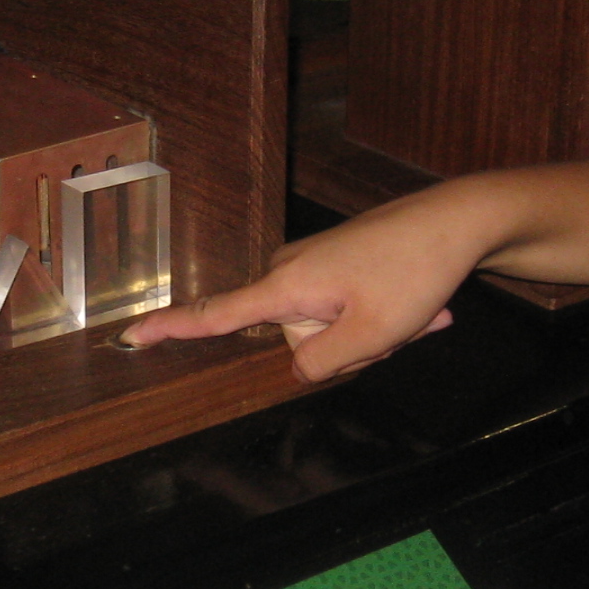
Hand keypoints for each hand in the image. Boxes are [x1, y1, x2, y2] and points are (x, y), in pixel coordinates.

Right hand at [123, 184, 496, 381]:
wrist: (460, 220)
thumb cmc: (415, 273)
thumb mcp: (372, 335)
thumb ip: (323, 363)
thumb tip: (296, 368)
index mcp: (286, 286)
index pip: (214, 315)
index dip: (170, 330)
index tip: (128, 337)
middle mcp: (290, 271)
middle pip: (298, 342)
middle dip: (348, 347)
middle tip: (395, 325)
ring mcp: (314, 265)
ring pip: (331, 330)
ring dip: (375, 333)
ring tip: (413, 311)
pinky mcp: (338, 263)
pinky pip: (351, 311)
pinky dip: (386, 318)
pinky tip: (425, 308)